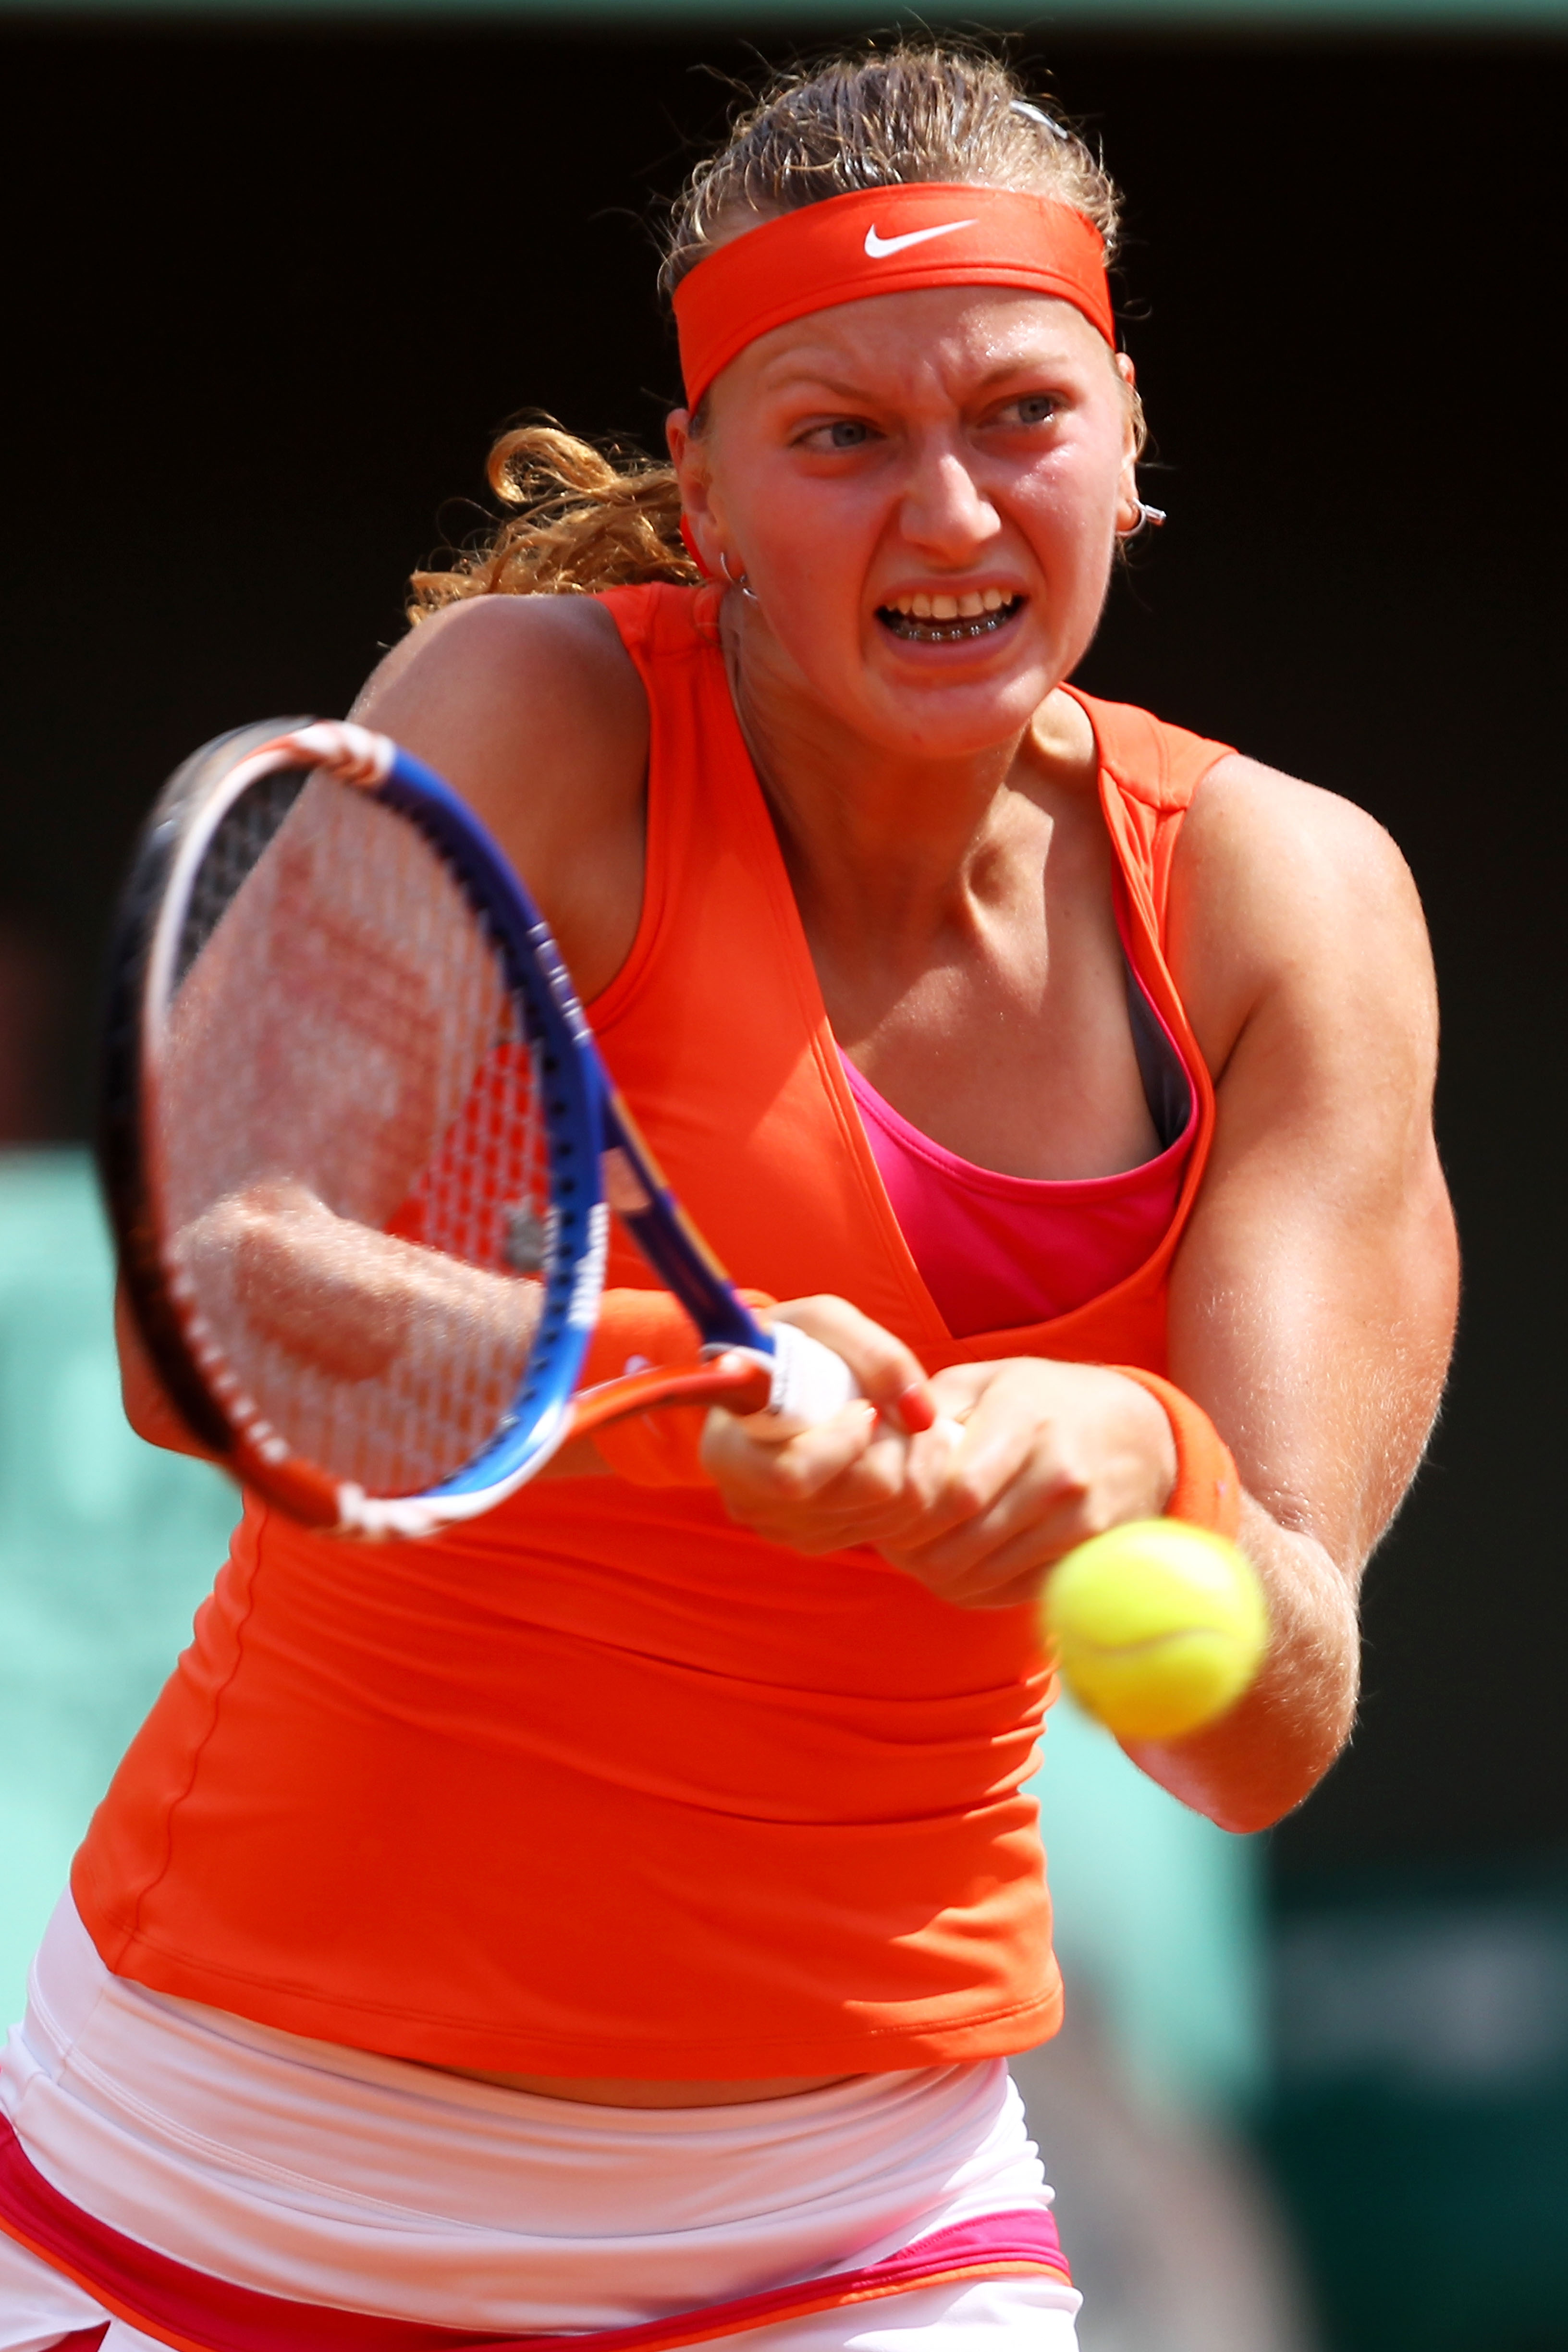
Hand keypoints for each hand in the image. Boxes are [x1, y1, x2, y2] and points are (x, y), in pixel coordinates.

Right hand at [699, 1295, 934, 1546]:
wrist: (771, 1378)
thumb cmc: (790, 1345)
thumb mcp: (823, 1323)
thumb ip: (877, 1356)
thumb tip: (920, 1415)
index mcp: (728, 1452)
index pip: (795, 1474)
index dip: (848, 1440)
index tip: (863, 1406)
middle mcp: (752, 1502)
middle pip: (862, 1493)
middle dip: (897, 1443)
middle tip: (890, 1408)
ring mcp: (787, 1529)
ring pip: (891, 1512)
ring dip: (912, 1461)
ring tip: (893, 1423)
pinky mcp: (820, 1540)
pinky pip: (895, 1524)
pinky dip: (908, 1483)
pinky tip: (888, 1450)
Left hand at [875, 1358, 1177, 1607]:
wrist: (1138, 1433)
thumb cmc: (1044, 1402)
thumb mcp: (988, 1381)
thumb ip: (931, 1407)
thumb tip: (874, 1438)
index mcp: (1025, 1418)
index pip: (956, 1491)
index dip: (910, 1512)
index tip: (886, 1510)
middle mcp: (1060, 1473)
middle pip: (964, 1542)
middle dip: (914, 1549)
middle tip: (889, 1541)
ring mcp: (1080, 1521)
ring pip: (983, 1577)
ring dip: (938, 1573)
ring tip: (917, 1553)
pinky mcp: (1089, 1557)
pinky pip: (1013, 1594)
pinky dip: (976, 1588)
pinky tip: (960, 1565)